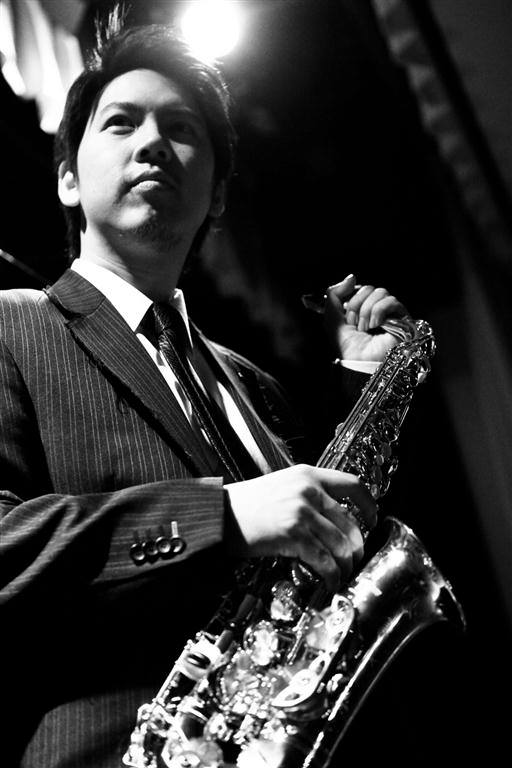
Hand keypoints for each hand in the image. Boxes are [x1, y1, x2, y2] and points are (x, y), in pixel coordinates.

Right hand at [224, 464, 377, 590]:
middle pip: (350, 522)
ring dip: (345, 564)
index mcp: (308, 475)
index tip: (372, 519)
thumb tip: (332, 515)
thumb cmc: (246, 504)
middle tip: (354, 558)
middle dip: (357, 546)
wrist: (218, 514)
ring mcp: (301, 512)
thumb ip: (307, 493)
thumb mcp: (281, 485)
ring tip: (341, 573)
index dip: (369, 504)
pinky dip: (332, 574)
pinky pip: (324, 559)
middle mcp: (308, 490)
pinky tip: (330, 581)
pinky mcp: (293, 534)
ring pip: (341, 544)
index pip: (353, 484)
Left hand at [325, 274, 408, 362]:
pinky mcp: (403, 318)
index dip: (350, 300)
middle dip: (357, 306)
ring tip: (366, 328)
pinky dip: (379, 311)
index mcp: (363, 308)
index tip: (347, 318)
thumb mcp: (331, 317)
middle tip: (355, 325)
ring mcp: (391, 313)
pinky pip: (391, 301)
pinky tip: (376, 325)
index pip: (360, 288)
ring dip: (367, 311)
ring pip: (380, 292)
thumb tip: (352, 276)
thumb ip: (334, 294)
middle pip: (369, 288)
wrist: (359, 362)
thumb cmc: (346, 345)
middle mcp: (378, 309)